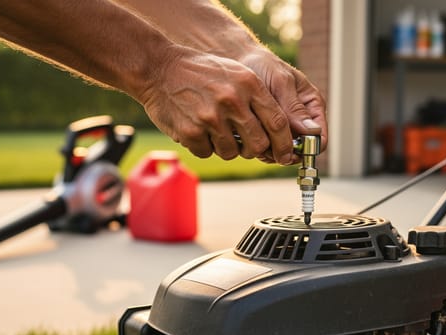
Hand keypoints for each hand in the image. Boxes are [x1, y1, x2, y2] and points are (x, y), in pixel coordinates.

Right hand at [138, 46, 297, 163]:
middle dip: (255, 150)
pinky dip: (204, 146)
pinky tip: (197, 128)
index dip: (285, 144)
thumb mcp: (236, 74)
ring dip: (227, 147)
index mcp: (249, 84)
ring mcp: (211, 118)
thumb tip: (282, 133)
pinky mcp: (191, 132)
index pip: (278, 123)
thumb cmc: (201, 72)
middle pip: (258, 144)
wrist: (158, 68)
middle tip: (247, 145)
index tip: (287, 155)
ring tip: (215, 129)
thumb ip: (259, 99)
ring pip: (233, 152)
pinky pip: (208, 153)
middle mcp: (232, 101)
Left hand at [240, 50, 327, 162]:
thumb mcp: (281, 82)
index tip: (288, 148)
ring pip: (283, 153)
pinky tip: (247, 135)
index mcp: (313, 107)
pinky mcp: (268, 132)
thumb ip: (294, 107)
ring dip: (269, 151)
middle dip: (284, 150)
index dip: (307, 149)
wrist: (239, 61)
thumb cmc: (263, 66)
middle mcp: (301, 121)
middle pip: (301, 151)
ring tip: (253, 135)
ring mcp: (285, 128)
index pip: (320, 139)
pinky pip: (268, 150)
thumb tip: (312, 131)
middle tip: (265, 144)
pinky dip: (258, 147)